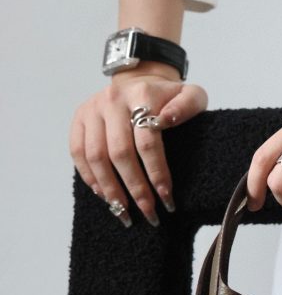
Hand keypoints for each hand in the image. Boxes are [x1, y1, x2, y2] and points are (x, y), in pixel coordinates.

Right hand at [69, 63, 207, 226]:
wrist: (140, 81)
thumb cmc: (169, 96)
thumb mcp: (191, 94)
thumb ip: (187, 105)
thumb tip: (167, 120)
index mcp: (142, 94)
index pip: (147, 140)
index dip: (156, 172)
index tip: (167, 198)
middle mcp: (113, 100)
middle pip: (120, 153)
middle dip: (135, 188)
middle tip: (149, 213)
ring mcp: (92, 109)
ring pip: (95, 157)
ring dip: (110, 189)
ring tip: (124, 211)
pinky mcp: (79, 119)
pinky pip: (78, 153)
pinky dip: (90, 178)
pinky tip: (105, 196)